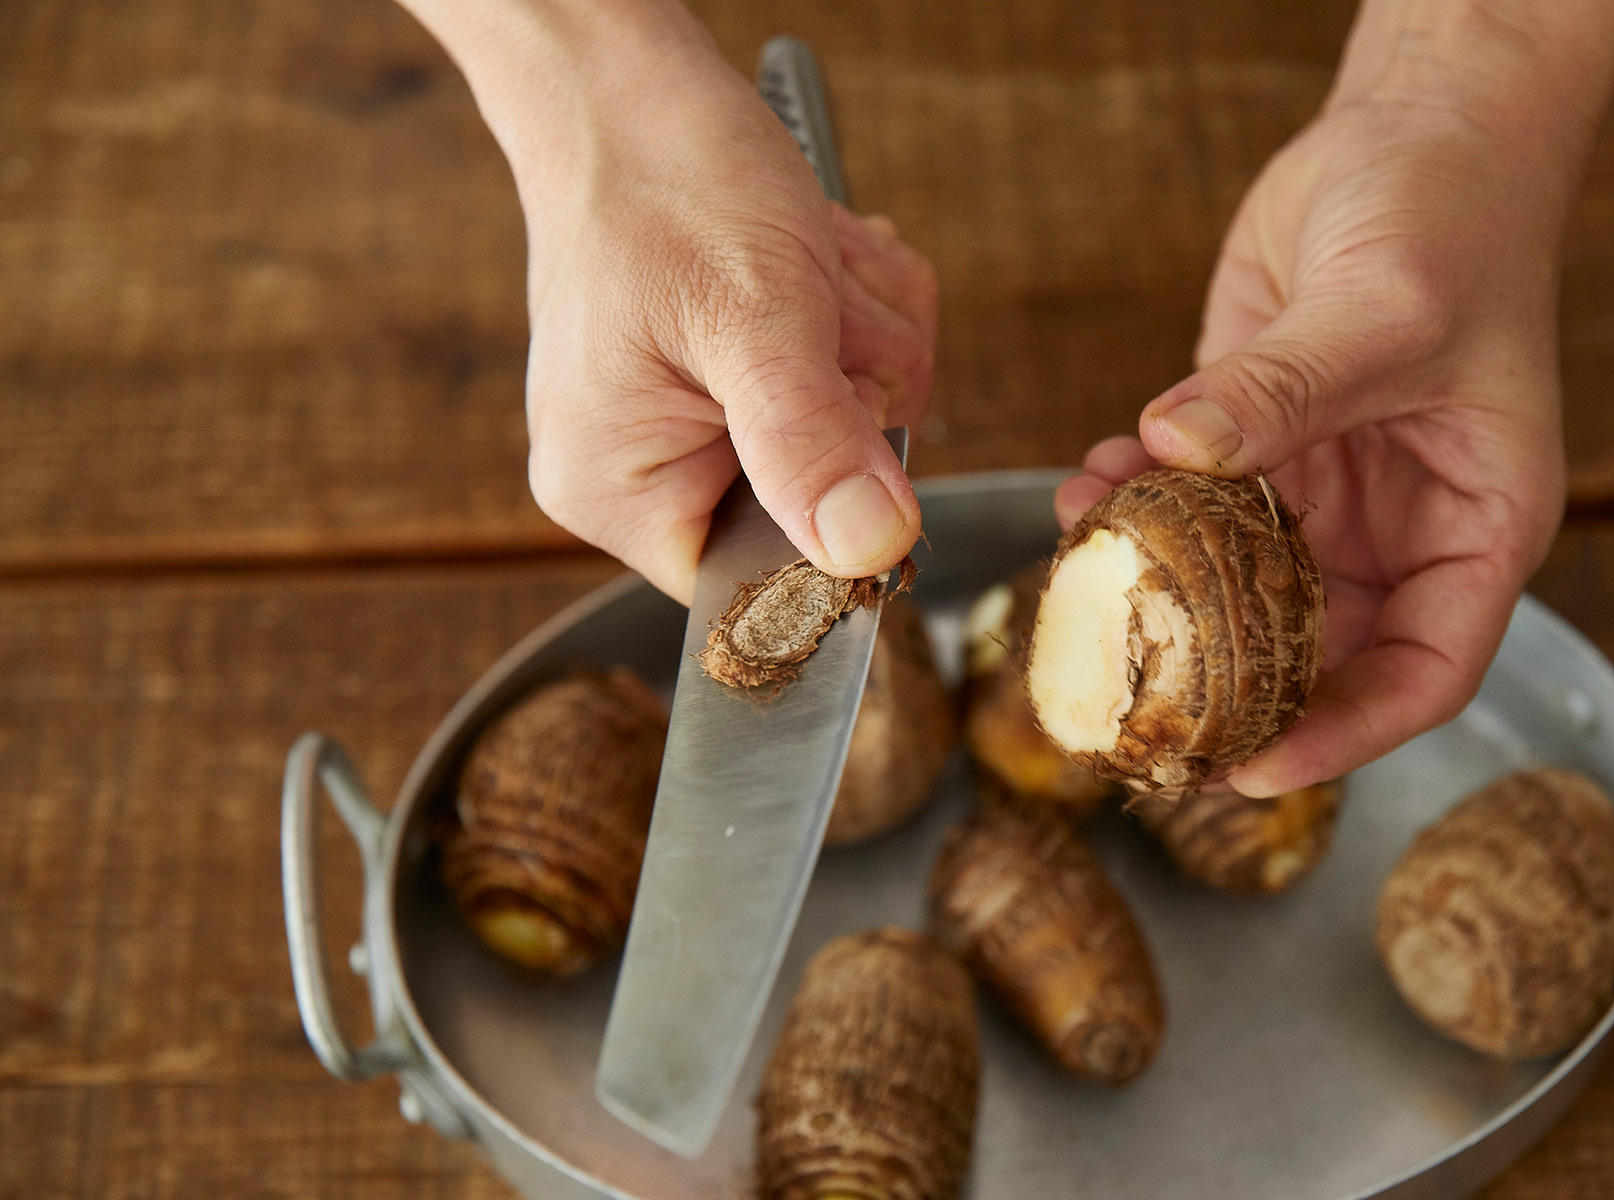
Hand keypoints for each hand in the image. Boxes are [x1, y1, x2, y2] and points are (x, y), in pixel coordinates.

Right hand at [403, 1, 933, 602]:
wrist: (628, 86)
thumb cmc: (661, 181)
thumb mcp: (752, 316)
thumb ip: (809, 442)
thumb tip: (868, 551)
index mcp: (618, 490)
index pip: (760, 589)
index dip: (834, 521)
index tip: (849, 418)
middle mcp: (647, 473)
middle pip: (824, 500)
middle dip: (853, 388)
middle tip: (812, 306)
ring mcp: (696, 424)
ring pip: (854, 428)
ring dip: (861, 335)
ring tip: (804, 267)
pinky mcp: (738, 377)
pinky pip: (845, 376)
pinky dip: (853, 312)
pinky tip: (813, 259)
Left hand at [1057, 1, 1613, 795]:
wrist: (1415, 133)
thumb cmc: (1455, 217)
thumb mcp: (1387, 310)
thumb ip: (1286, 391)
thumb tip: (1178, 453)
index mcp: (1477, 525)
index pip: (1422, 672)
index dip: (1342, 733)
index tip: (1250, 767)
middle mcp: (1399, 525)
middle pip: (1315, 649)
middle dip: (1222, 675)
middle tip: (1131, 694)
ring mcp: (1322, 489)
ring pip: (1235, 579)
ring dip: (1160, 577)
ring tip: (1091, 550)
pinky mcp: (1256, 443)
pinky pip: (1189, 502)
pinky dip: (1137, 501)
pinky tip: (1094, 479)